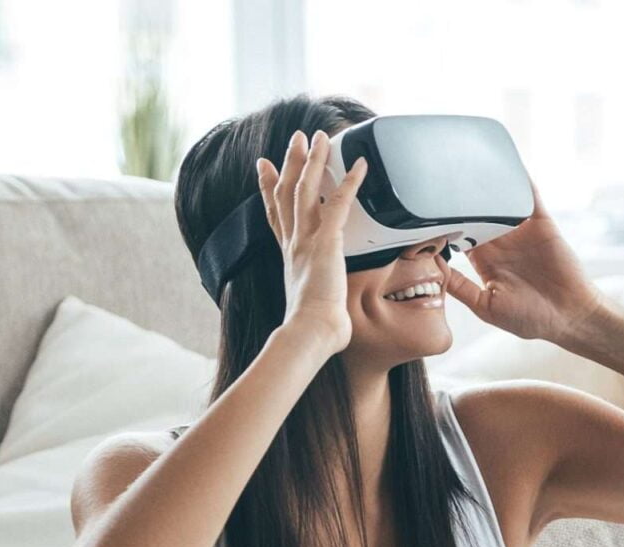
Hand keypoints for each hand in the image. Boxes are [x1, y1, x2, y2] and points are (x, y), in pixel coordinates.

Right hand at [254, 129, 367, 354]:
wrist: (310, 332)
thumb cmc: (314, 328)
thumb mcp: (311, 306)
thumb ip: (318, 300)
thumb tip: (331, 319)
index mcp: (289, 255)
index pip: (276, 213)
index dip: (268, 187)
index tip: (263, 166)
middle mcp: (294, 243)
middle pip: (286, 192)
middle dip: (290, 162)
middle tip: (295, 138)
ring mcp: (307, 240)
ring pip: (305, 189)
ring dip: (312, 160)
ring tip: (318, 136)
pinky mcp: (326, 242)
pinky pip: (339, 203)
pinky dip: (350, 182)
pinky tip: (360, 165)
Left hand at [441, 179, 604, 344]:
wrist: (571, 317)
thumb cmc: (531, 318)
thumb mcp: (487, 307)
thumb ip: (460, 287)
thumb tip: (434, 266)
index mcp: (485, 262)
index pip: (459, 237)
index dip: (445, 226)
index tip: (427, 216)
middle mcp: (501, 243)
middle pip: (475, 214)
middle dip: (461, 202)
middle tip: (441, 184)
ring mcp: (521, 232)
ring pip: (499, 202)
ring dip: (487, 188)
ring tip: (469, 168)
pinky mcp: (541, 224)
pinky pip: (530, 196)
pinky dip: (521, 181)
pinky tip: (508, 166)